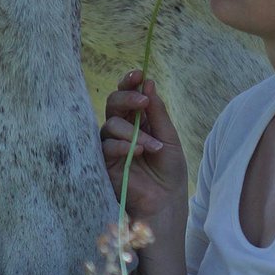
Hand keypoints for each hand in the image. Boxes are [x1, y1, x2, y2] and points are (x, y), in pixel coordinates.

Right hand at [100, 70, 187, 224]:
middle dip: (127, 97)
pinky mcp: (104, 162)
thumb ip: (157, 112)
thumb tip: (149, 83)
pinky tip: (138, 152)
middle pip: (113, 103)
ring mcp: (112, 145)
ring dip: (133, 131)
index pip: (129, 95)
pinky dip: (123, 145)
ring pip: (110, 124)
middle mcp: (123, 129)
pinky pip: (106, 146)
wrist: (165, 201)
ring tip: (152, 147)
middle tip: (142, 101)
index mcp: (139, 120)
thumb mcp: (169, 138)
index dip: (130, 82)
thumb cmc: (169, 171)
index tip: (139, 73)